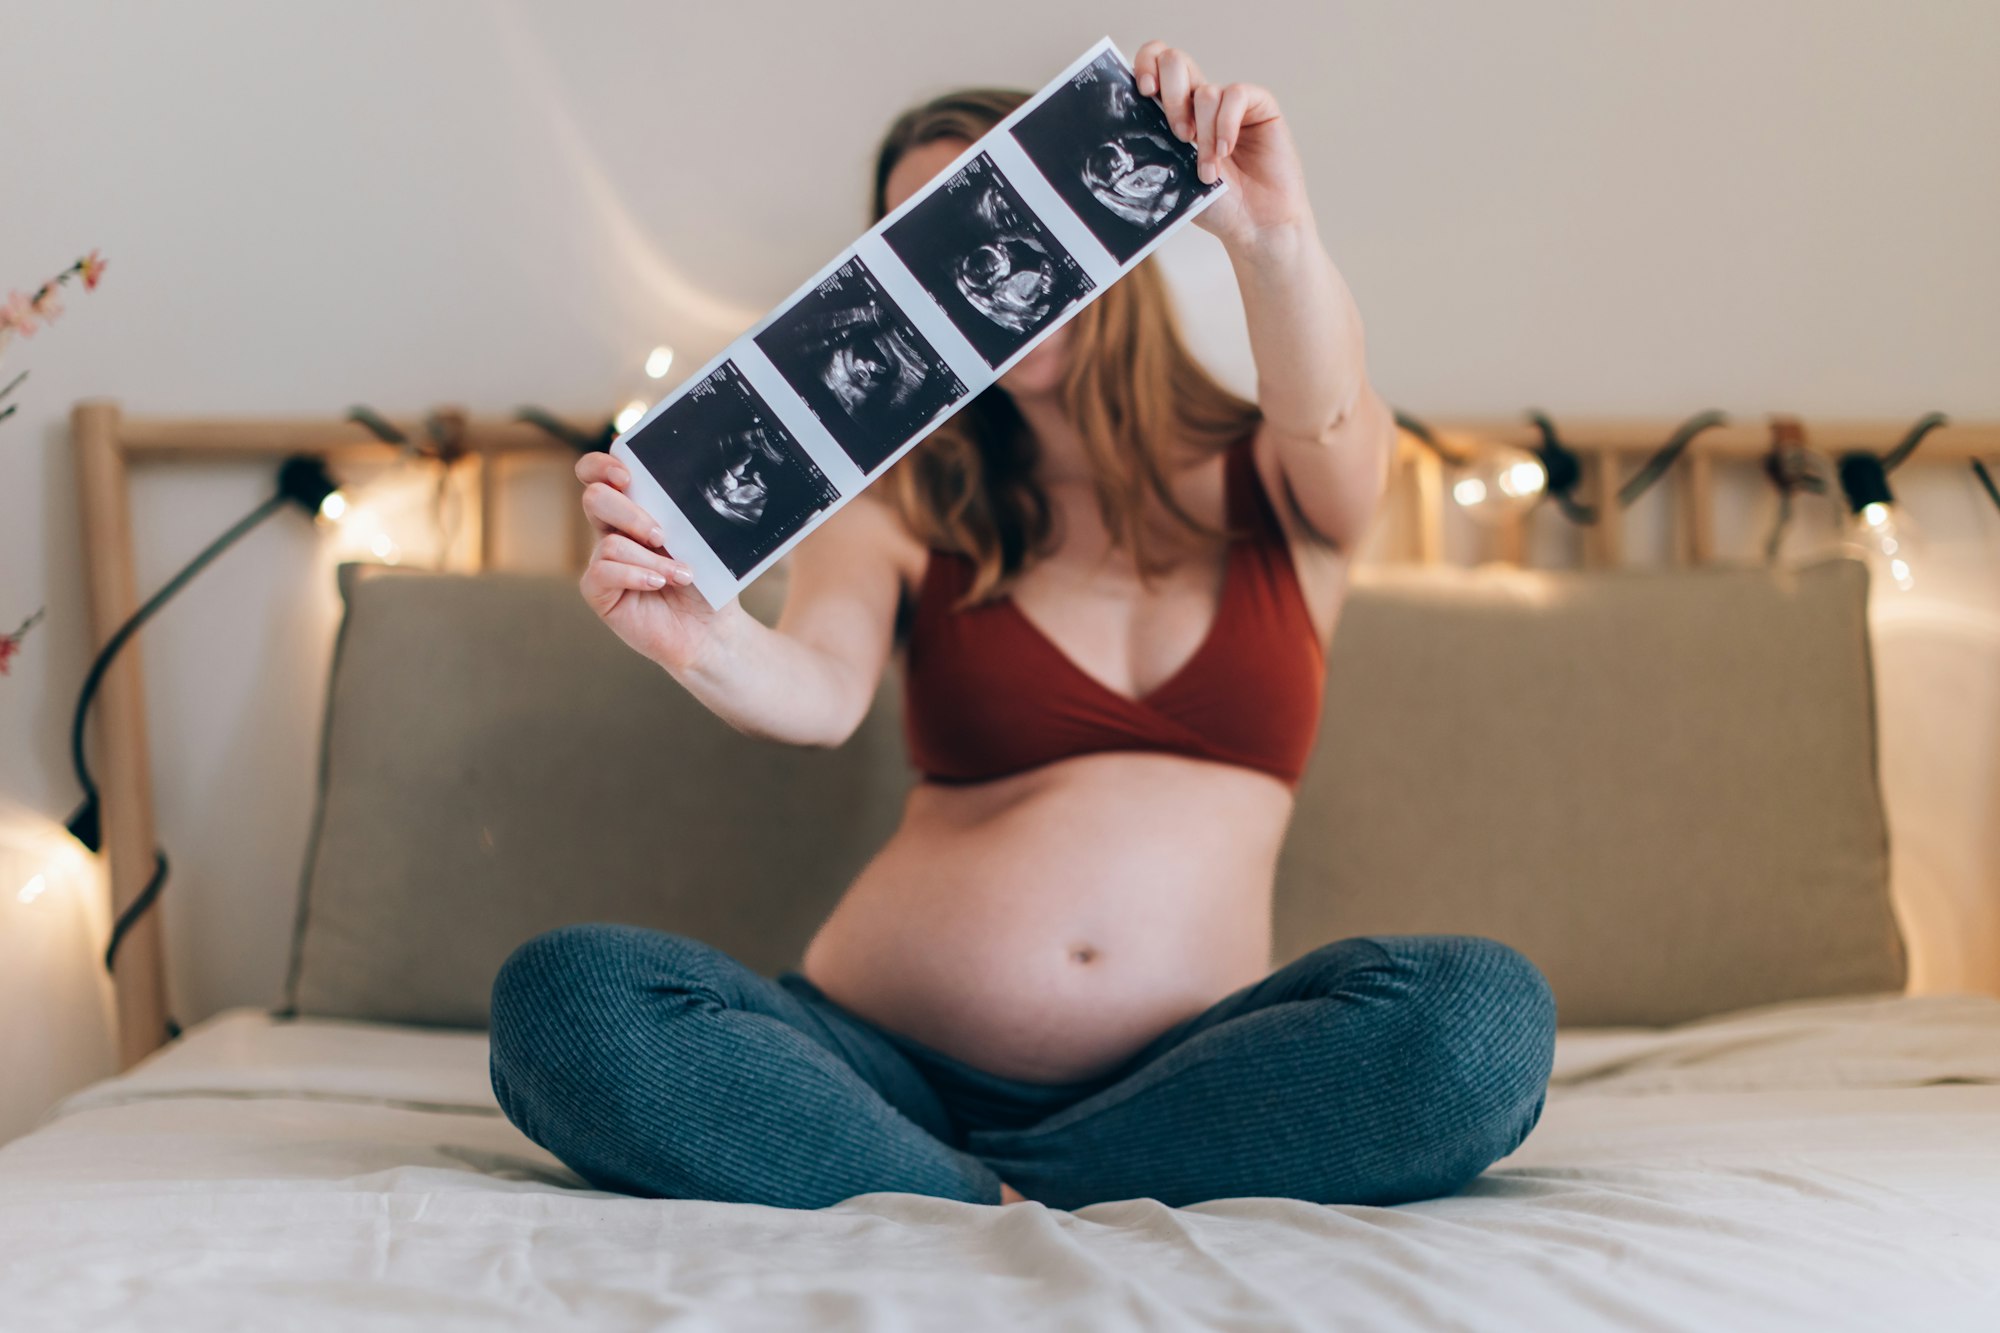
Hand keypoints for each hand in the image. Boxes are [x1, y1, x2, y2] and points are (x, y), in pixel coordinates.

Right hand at [576, 452, 738, 672]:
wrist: (711, 629)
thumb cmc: (707, 582)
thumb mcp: (701, 541)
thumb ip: (684, 514)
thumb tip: (684, 490)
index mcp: (634, 509)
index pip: (598, 474)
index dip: (601, 466)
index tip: (627, 475)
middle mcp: (613, 531)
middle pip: (595, 498)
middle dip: (629, 512)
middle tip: (662, 536)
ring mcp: (604, 561)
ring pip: (610, 542)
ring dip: (652, 559)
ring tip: (682, 575)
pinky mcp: (599, 591)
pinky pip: (602, 572)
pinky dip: (635, 576)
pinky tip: (658, 584)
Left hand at [1131, 40, 1310, 247]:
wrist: (1254, 225)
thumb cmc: (1216, 204)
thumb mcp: (1175, 175)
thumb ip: (1159, 143)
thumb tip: (1134, 118)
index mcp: (1174, 112)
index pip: (1153, 65)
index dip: (1145, 65)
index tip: (1145, 91)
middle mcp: (1200, 102)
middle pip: (1175, 60)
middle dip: (1172, 95)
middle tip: (1178, 134)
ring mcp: (1230, 102)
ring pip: (1206, 91)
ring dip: (1204, 134)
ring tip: (1208, 169)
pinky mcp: (1260, 105)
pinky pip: (1236, 95)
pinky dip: (1226, 124)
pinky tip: (1225, 151)